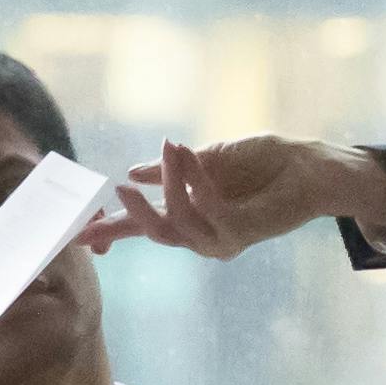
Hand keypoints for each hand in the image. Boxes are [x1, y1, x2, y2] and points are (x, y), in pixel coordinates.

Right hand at [110, 136, 385, 261]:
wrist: (306, 163)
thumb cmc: (261, 161)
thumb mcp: (206, 159)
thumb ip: (170, 170)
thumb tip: (133, 171)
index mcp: (190, 218)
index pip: (145, 229)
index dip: (111, 232)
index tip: (79, 235)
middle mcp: (202, 235)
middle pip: (155, 234)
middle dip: (133, 214)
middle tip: (117, 188)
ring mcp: (221, 238)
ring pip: (178, 222)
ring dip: (170, 181)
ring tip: (172, 146)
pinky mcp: (241, 231)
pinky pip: (205, 209)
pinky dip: (193, 180)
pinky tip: (189, 154)